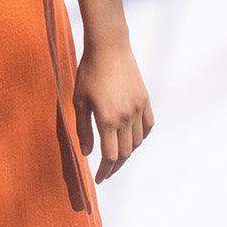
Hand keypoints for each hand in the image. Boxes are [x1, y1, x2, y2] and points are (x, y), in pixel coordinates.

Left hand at [73, 40, 154, 183]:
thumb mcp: (79, 101)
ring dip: (127, 152)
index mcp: (107, 119)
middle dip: (114, 166)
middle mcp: (126, 117)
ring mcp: (138, 108)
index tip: (98, 179)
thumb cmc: (89, 72)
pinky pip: (147, 126)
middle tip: (106, 172)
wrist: (109, 47)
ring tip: (116, 156)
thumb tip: (87, 153)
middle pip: (124, 152)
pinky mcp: (145, 99)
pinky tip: (132, 140)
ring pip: (137, 141)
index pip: (109, 156)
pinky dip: (140, 137)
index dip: (105, 171)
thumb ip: (83, 129)